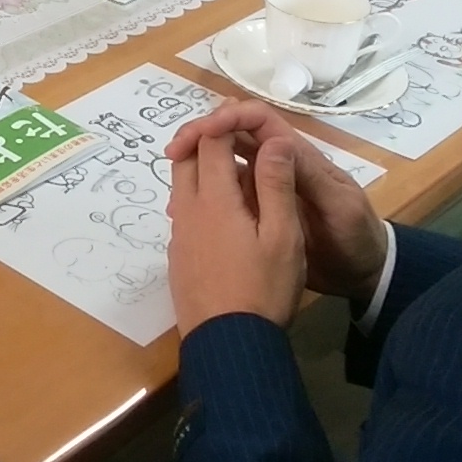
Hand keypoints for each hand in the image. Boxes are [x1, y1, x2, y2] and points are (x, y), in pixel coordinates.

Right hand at [165, 101, 390, 301]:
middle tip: (173, 152)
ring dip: (198, 162)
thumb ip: (308, 176)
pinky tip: (184, 209)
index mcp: (297, 157)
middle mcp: (277, 166)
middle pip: (234, 135)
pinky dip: (204, 195)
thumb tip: (275, 142)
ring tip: (173, 178)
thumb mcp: (338, 205)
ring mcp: (266, 190)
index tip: (201, 132)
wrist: (364, 274)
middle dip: (202, 135)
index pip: (258, 120)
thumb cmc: (356, 236)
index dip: (228, 117)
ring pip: (225, 163)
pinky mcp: (258, 214)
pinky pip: (227, 195)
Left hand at [168, 126, 309, 333]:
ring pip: (181, 185)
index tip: (244, 116)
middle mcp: (188, 209)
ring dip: (201, 170)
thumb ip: (277, 185)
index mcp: (214, 198)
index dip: (225, 122)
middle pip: (186, 158)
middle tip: (232, 138)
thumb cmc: (263, 289)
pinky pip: (183, 212)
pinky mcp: (178, 256)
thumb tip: (274, 140)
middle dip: (206, 140)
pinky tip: (224, 216)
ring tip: (233, 174)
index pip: (211, 142)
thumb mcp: (284, 237)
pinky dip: (199, 198)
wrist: (229, 344)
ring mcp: (179, 234)